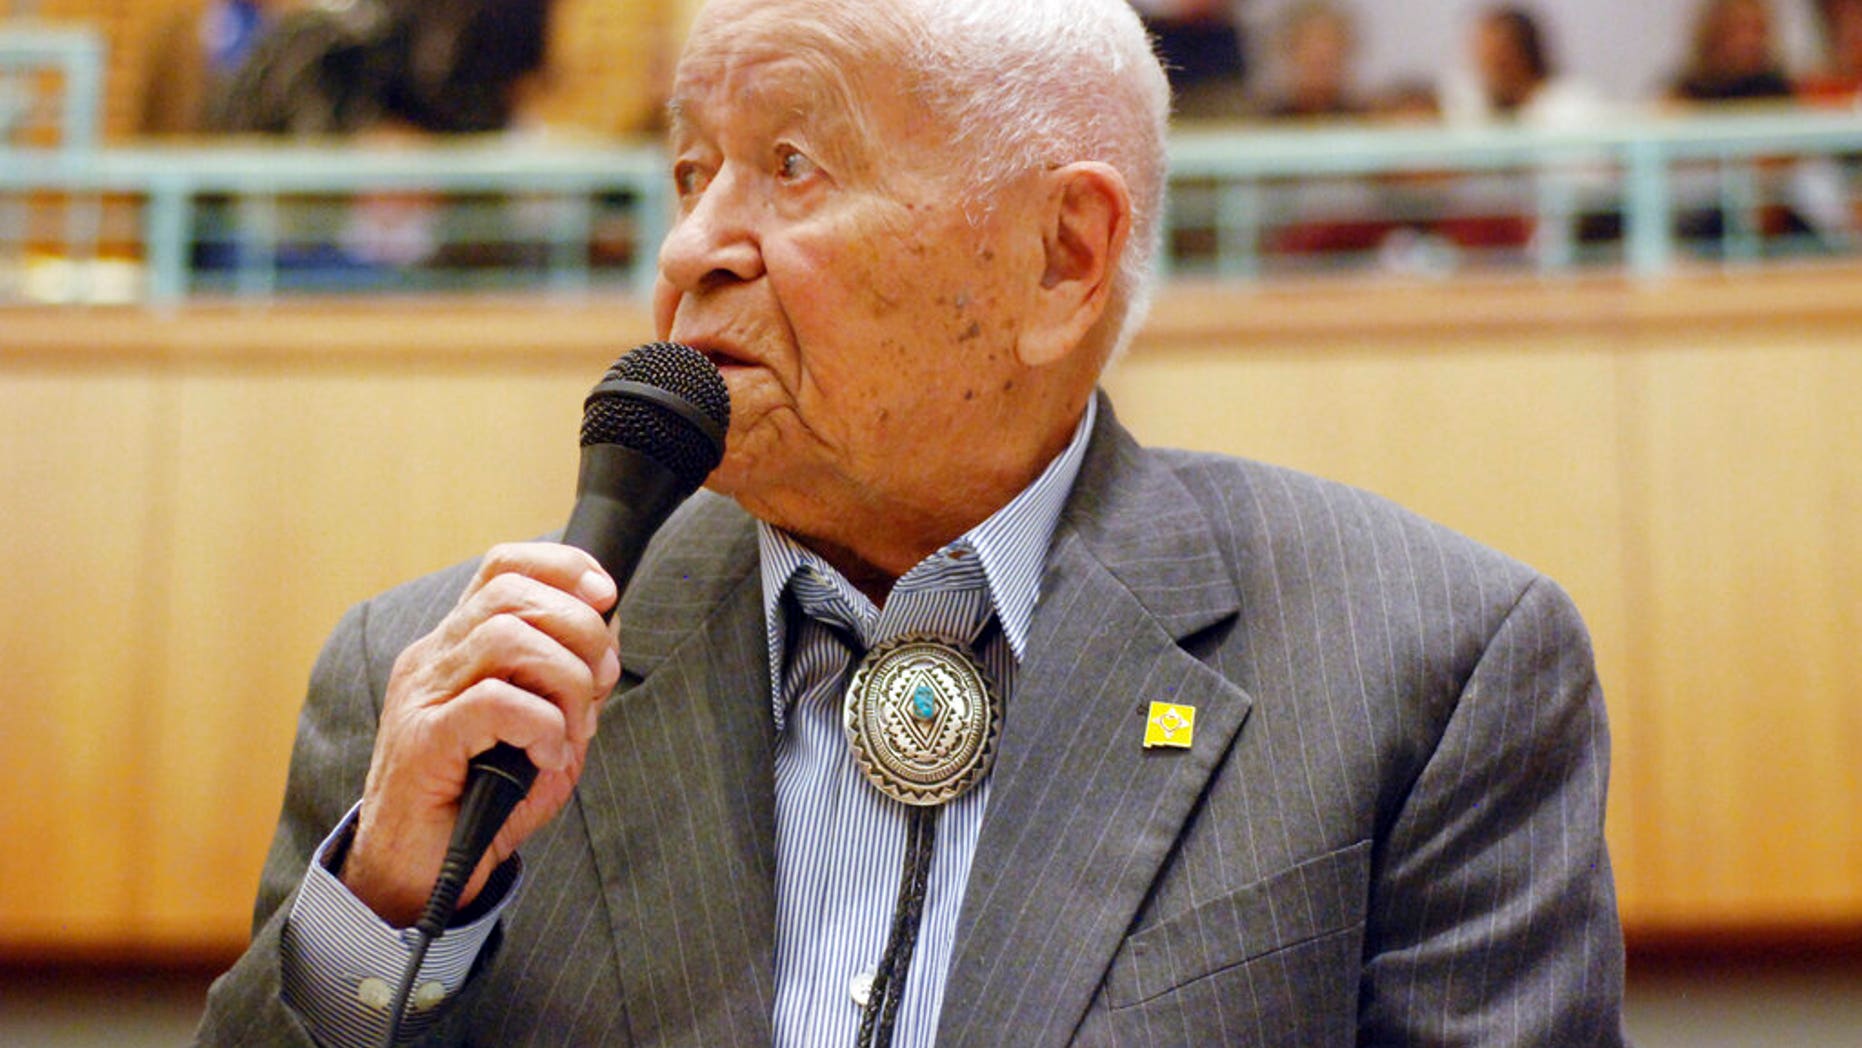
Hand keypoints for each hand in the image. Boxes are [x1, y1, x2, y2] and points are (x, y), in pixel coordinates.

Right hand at [341, 542, 620, 926]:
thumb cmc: (481, 806)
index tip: (605, 595)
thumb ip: (574, 687)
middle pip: (511, 592)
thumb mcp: (544, 735)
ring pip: (506, 637)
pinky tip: (547, 756)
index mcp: (459, 648)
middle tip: (602, 683)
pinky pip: (495, 703)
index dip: (562, 566)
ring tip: (575, 727)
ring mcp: (423, 697)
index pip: (502, 566)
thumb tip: (610, 636)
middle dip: (580, 628)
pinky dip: (542, 725)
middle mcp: (435, 659)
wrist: (419, 876)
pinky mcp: (423, 740)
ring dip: (565, 678)